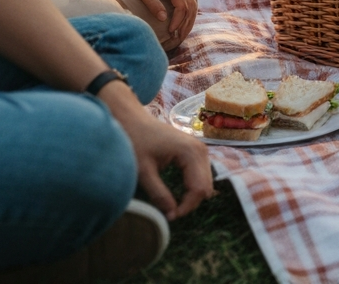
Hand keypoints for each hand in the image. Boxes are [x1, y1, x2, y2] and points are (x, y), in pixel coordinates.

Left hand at [99, 81, 213, 219]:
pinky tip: (177, 192)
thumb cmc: (136, 142)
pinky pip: (200, 175)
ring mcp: (199, 149)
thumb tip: (171, 215)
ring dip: (192, 196)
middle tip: (170, 212)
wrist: (133, 120)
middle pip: (206, 187)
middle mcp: (200, 150)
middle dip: (190, 203)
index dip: (186, 207)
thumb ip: (159, 194)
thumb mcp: (144, 172)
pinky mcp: (194, 151)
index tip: (168, 217)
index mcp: (191, 152)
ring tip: (172, 204)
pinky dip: (191, 187)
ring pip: (205, 182)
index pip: (199, 189)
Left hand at [106, 0, 198, 41]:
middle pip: (190, 6)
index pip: (183, 6)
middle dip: (186, 24)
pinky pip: (184, 2)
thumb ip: (152, 2)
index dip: (178, 21)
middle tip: (178, 39)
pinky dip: (184, 15)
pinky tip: (178, 24)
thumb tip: (164, 19)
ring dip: (187, 20)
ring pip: (190, 5)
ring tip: (180, 35)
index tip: (170, 32)